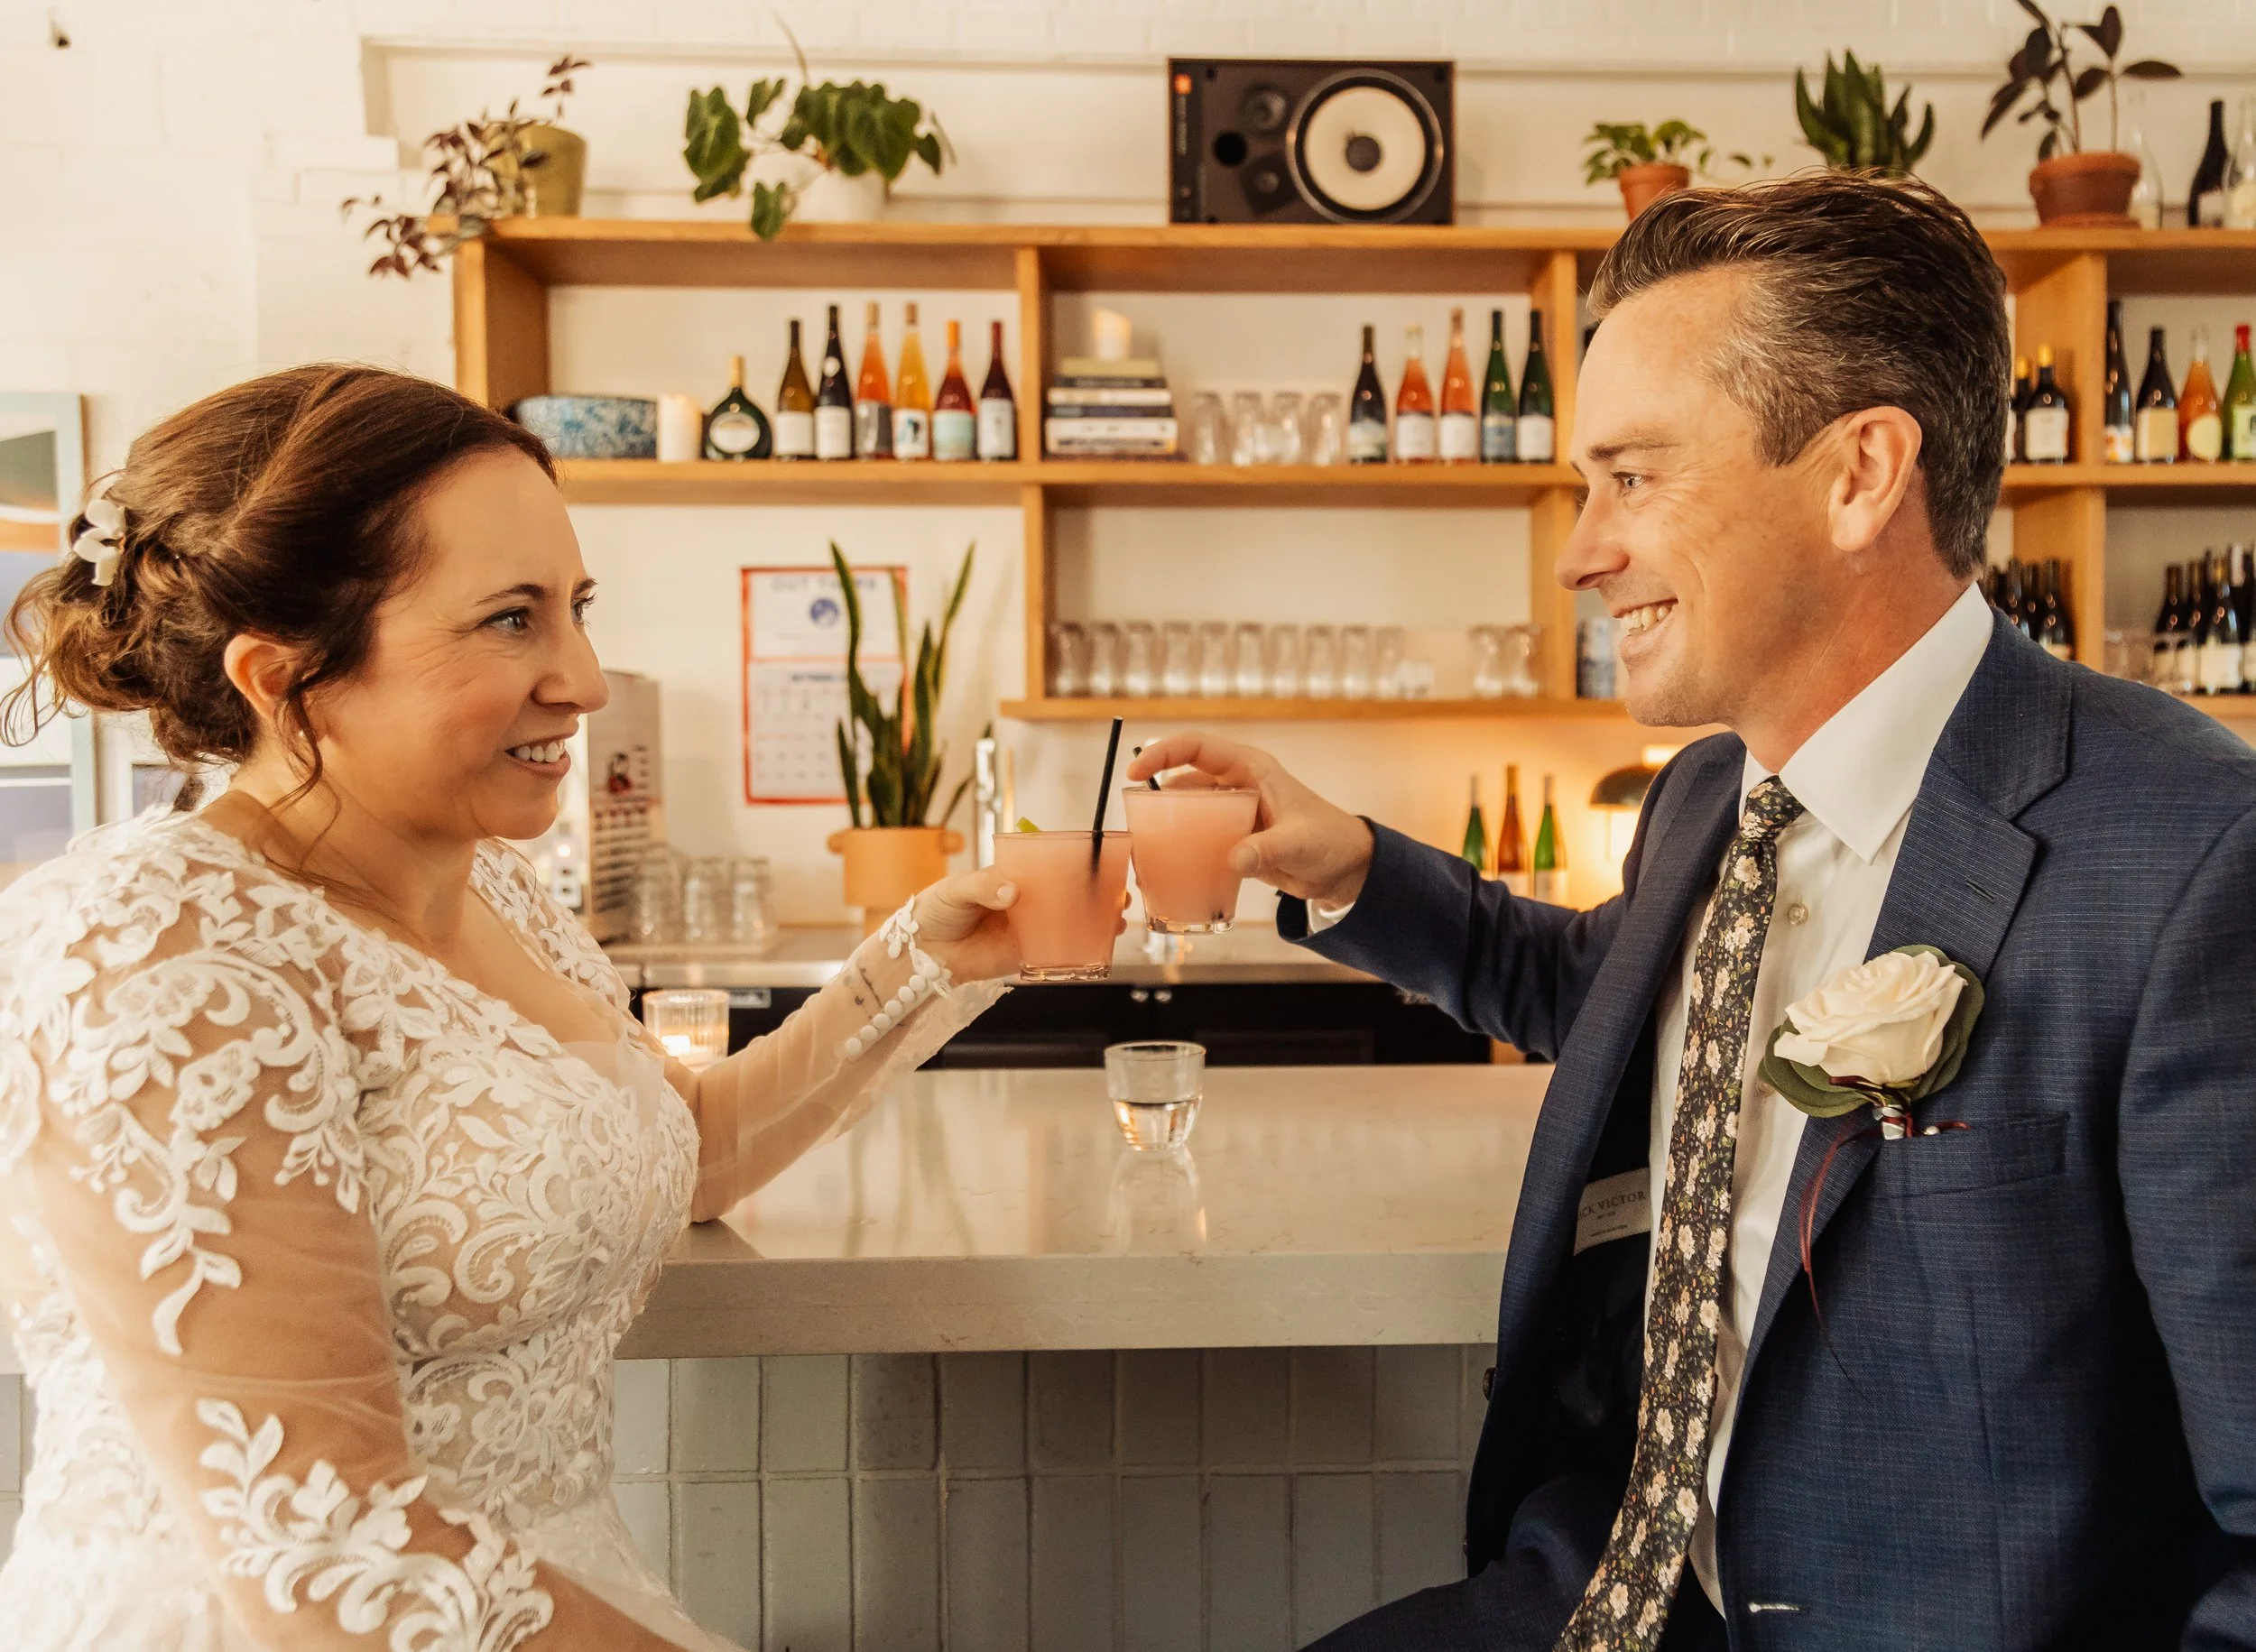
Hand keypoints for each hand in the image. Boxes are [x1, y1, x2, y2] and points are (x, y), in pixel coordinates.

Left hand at [912, 865, 1129, 983]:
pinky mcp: (1024, 956)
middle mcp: (1026, 902)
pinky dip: (1078, 951)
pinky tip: (1097, 947)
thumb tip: (1012, 892)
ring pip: (1069, 924)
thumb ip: (985, 885)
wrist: (922, 953)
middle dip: (1098, 895)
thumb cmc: (936, 910)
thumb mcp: (958, 887)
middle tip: (1120, 895)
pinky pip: (1056, 953)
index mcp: (1013, 877)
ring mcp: (1028, 929)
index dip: (1078, 865)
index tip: (1102, 863)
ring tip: (1118, 921)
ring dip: (1096, 923)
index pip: (1051, 867)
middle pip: (1069, 896)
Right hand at [1125, 732, 1374, 907]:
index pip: (1196, 748)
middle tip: (1138, 826)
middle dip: (1157, 798)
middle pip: (1184, 779)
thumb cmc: (1329, 841)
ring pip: (1188, 810)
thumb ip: (1267, 849)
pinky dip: (1184, 848)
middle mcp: (1237, 784)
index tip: (1136, 774)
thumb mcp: (1299, 843)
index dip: (1162, 754)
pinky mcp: (1233, 837)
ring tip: (1149, 850)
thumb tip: (1234, 860)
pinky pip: (1199, 837)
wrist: (1345, 867)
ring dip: (1169, 826)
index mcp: (1251, 769)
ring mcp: (1233, 811)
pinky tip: (1171, 867)